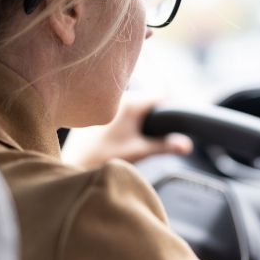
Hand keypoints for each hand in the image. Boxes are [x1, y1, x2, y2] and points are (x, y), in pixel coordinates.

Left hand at [61, 92, 192, 168]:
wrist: (72, 165)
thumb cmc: (105, 158)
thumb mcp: (139, 151)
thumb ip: (165, 145)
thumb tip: (187, 145)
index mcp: (131, 103)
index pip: (160, 93)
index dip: (167, 107)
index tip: (168, 122)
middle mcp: (116, 97)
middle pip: (144, 98)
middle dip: (149, 114)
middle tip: (146, 134)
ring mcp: (101, 102)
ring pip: (128, 103)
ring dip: (133, 116)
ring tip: (127, 137)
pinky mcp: (91, 111)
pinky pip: (112, 109)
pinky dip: (118, 118)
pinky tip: (111, 136)